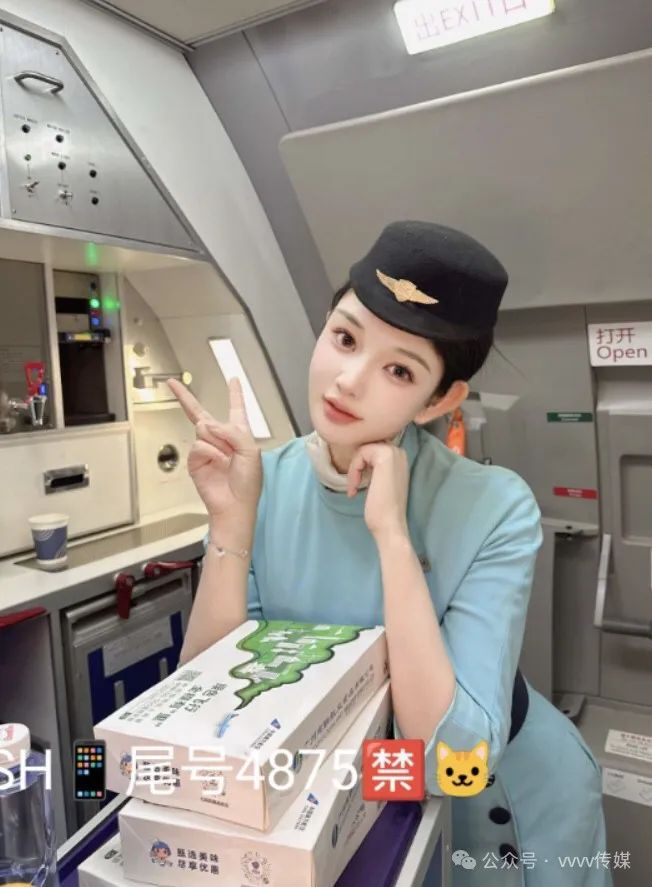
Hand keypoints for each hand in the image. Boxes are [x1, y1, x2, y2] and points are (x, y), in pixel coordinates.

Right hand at [168, 377, 261, 522]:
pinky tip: (217, 464)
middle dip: (185, 397)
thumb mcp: (251, 451)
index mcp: (238, 434)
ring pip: (204, 428)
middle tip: (172, 383)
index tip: (233, 379)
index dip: (235, 393)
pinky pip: (199, 445)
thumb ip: (233, 432)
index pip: (236, 408)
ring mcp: (206, 448)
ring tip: (226, 459)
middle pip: (200, 412)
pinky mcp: (195, 459)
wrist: (235, 504)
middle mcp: (220, 438)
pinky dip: (210, 453)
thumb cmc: (248, 482)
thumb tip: (208, 425)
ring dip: (218, 442)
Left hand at [347, 441, 409, 540]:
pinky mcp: (385, 456)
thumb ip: (375, 467)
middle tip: (354, 485)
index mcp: (400, 458)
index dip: (362, 464)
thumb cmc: (383, 508)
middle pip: (367, 447)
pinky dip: (354, 470)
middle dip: (357, 465)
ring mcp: (394, 452)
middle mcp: (399, 451)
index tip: (358, 483)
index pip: (372, 449)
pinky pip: (361, 453)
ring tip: (354, 487)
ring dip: (354, 469)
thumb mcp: (379, 481)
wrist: (390, 524)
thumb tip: (360, 456)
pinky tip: (355, 488)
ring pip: (363, 449)